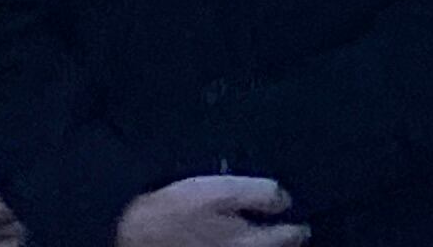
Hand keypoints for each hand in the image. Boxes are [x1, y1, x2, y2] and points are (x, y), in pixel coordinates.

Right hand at [118, 175, 308, 246]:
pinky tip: (235, 243)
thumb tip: (287, 201)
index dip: (297, 228)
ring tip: (266, 243)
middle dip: (285, 246)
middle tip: (290, 237)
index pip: (291, 238)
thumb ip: (260, 194)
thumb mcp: (220, 190)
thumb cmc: (177, 210)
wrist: (132, 236)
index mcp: (250, 242)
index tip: (300, 223)